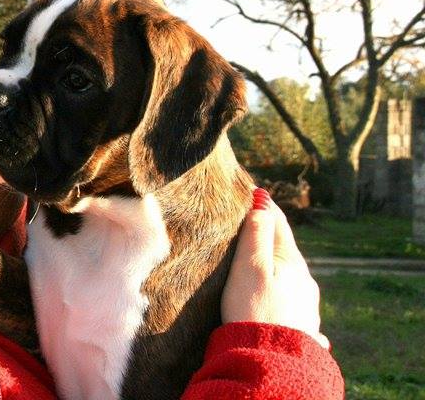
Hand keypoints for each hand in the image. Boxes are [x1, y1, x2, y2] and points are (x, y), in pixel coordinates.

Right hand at [222, 188, 329, 348]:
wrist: (270, 362)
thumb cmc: (253, 311)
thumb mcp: (250, 268)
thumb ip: (255, 235)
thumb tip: (262, 202)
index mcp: (292, 263)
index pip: (279, 225)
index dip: (265, 207)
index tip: (255, 192)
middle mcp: (304, 281)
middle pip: (286, 250)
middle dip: (270, 237)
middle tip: (254, 223)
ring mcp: (305, 305)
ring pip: (290, 276)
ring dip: (277, 266)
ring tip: (262, 262)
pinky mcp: (301, 326)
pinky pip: (291, 300)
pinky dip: (281, 291)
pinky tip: (280, 300)